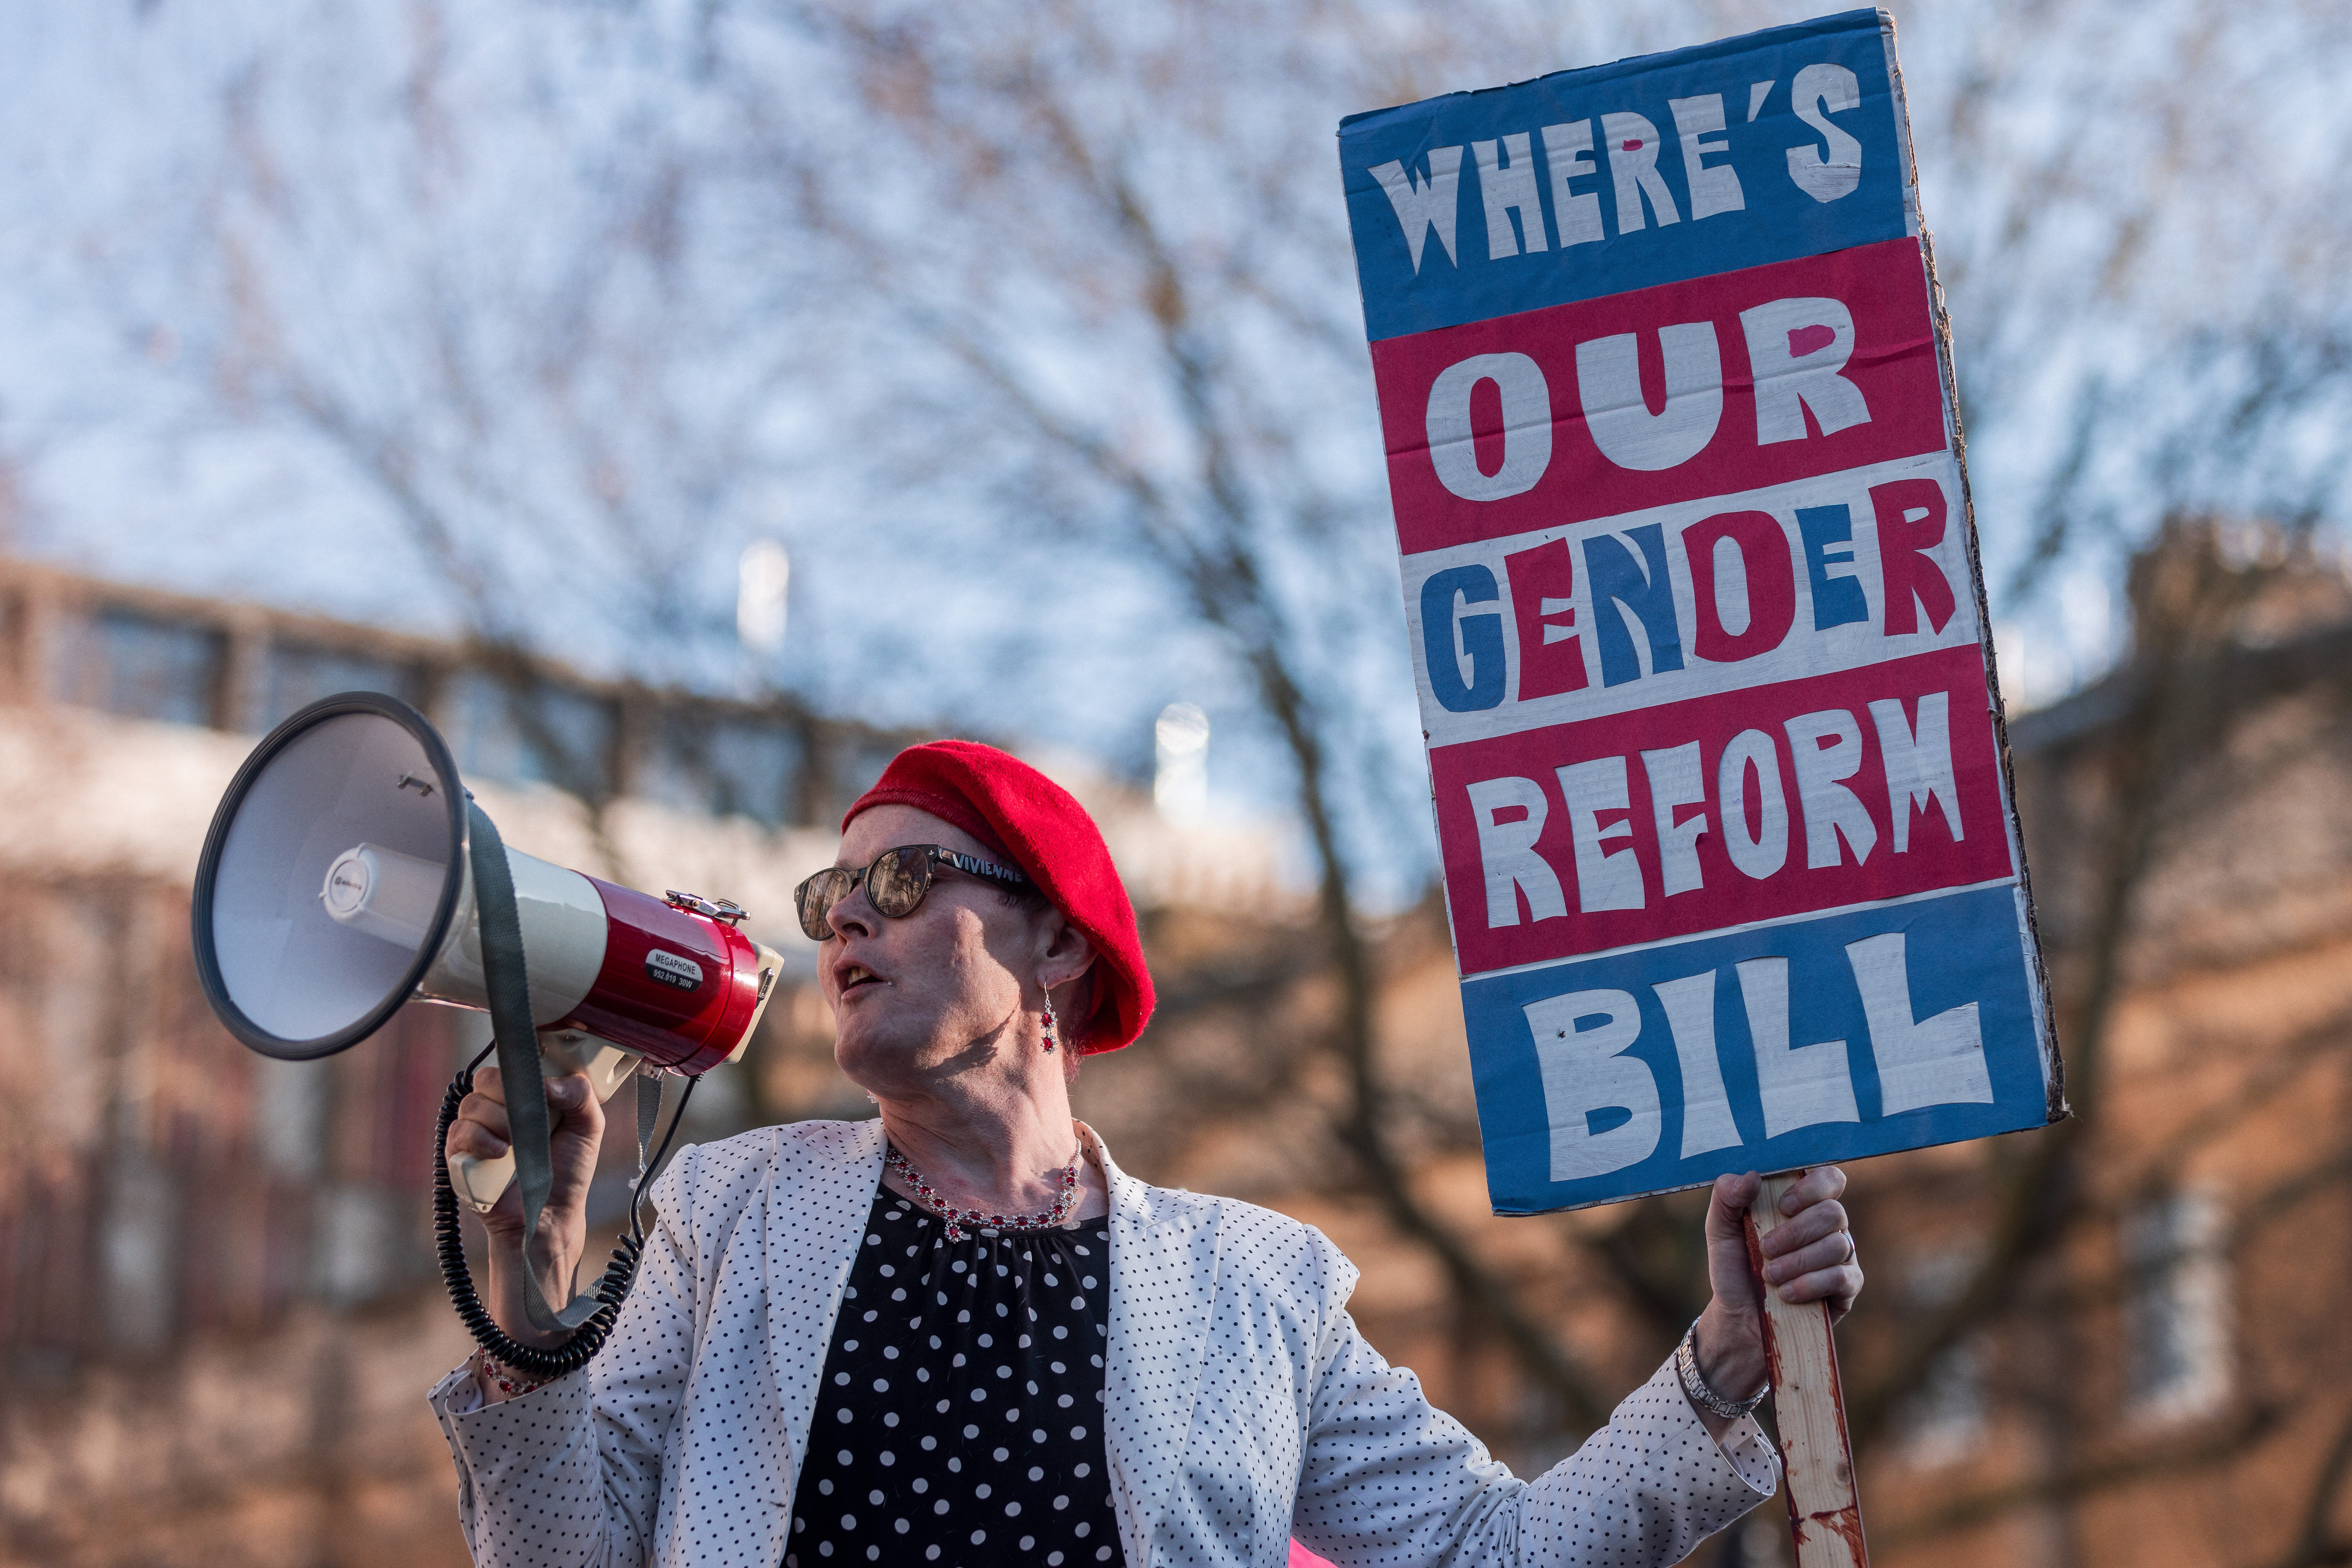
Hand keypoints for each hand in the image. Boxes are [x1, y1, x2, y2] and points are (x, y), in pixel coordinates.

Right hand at [445, 1062, 605, 1349]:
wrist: (550, 1216)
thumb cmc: (569, 1171)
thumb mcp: (589, 1128)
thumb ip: (581, 1094)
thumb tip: (549, 1082)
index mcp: (526, 1097)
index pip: (513, 1064)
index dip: (523, 1068)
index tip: (540, 1084)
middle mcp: (498, 1109)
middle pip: (487, 1077)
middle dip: (508, 1093)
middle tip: (528, 1117)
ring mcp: (477, 1131)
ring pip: (472, 1103)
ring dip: (496, 1118)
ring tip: (514, 1143)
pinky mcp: (460, 1155)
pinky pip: (458, 1132)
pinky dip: (479, 1138)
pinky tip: (498, 1153)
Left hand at [1689, 1168, 1862, 1429]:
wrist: (1739, 1318)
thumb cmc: (1734, 1268)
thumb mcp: (1720, 1230)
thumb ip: (1727, 1197)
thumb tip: (1751, 1176)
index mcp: (1802, 1205)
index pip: (1828, 1179)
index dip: (1811, 1187)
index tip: (1782, 1206)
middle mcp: (1827, 1227)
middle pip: (1834, 1212)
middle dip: (1796, 1231)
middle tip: (1765, 1248)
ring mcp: (1841, 1257)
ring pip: (1839, 1244)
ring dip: (1799, 1260)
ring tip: (1769, 1276)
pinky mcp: (1847, 1288)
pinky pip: (1844, 1277)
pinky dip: (1812, 1284)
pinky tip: (1787, 1294)